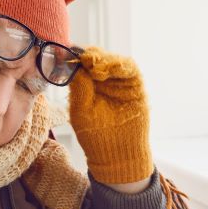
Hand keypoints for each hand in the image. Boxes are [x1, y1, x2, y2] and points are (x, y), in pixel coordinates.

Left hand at [68, 46, 152, 184]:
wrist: (117, 154)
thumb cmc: (95, 137)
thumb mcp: (80, 112)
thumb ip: (79, 90)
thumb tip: (76, 66)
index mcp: (88, 86)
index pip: (83, 65)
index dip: (77, 58)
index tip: (71, 54)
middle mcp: (104, 82)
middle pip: (99, 59)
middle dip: (92, 56)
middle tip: (85, 58)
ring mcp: (121, 83)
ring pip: (115, 61)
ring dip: (105, 59)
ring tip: (95, 65)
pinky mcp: (136, 87)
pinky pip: (131, 70)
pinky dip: (121, 65)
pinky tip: (110, 68)